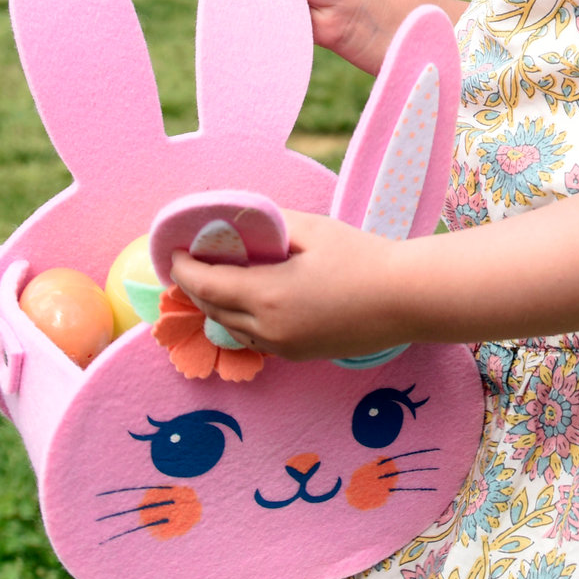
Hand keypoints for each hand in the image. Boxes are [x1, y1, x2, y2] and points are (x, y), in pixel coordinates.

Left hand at [169, 212, 415, 360]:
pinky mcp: (299, 355)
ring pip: (231, 329)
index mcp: (266, 294)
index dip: (184, 268)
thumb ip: (270, 225)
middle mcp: (268, 328)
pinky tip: (247, 302)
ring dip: (216, 306)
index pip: (206, 284)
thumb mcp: (312, 229)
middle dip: (193, 287)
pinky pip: (256, 339)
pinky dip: (241, 320)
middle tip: (186, 264)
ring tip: (213, 281)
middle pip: (212, 309)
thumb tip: (241, 223)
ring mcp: (284, 347)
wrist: (406, 299)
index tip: (173, 251)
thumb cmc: (362, 257)